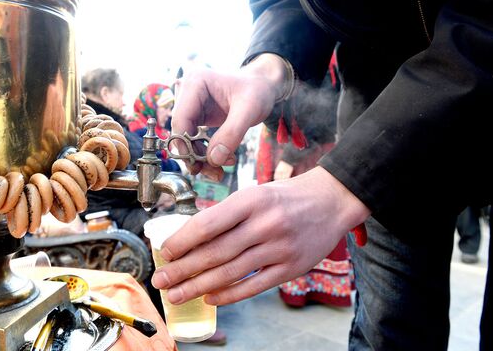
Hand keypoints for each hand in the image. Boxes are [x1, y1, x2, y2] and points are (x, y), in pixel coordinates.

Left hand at [151, 167, 369, 305]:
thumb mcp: (254, 194)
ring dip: (198, 287)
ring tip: (177, 295)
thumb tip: (189, 238)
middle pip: (215, 253)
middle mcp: (265, 224)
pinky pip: (253, 286)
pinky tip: (210, 298)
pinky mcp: (290, 268)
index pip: (208, 224)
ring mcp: (279, 248)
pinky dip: (229, 295)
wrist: (332, 201)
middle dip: (182, 270)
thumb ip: (226, 215)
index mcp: (251, 200)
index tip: (165, 252)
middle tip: (161, 281)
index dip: (182, 241)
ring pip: (230, 273)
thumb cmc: (285, 197)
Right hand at [172, 54, 293, 179]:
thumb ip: (232, 134)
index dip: (186, 145)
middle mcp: (187, 92)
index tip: (201, 165)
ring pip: (185, 139)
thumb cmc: (257, 91)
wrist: (263, 87)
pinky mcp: (196, 116)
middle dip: (195, 155)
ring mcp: (190, 105)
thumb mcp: (250, 110)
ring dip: (200, 158)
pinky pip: (193, 139)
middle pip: (180, 131)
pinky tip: (223, 159)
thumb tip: (213, 160)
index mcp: (195, 82)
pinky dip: (205, 153)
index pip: (180, 120)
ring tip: (221, 170)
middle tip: (215, 173)